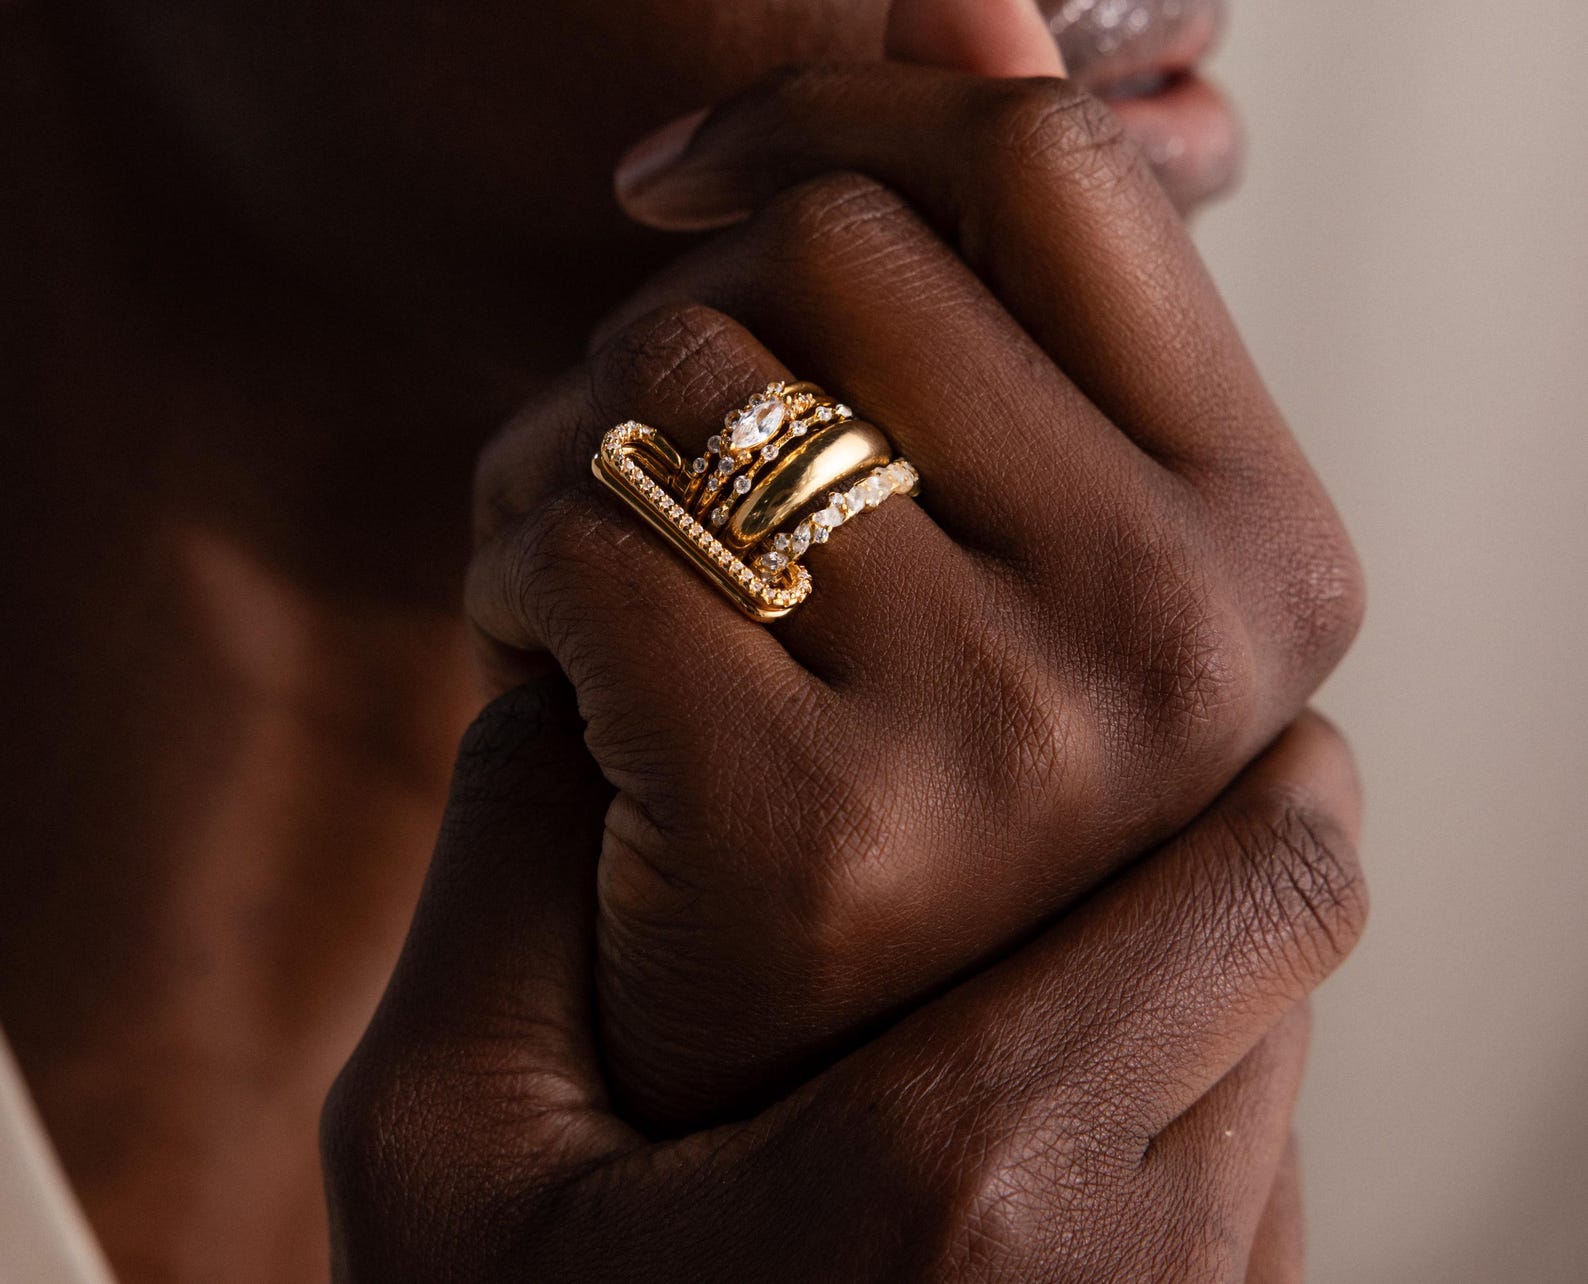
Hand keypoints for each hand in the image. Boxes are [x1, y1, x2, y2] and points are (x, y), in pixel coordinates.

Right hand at [323, 691, 1364, 1282]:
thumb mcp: (440, 1145)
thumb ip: (503, 880)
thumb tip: (563, 688)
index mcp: (961, 1174)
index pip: (1265, 877)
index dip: (1254, 750)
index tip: (1190, 693)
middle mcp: (1132, 1268)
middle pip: (1294, 949)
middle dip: (1219, 834)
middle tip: (1097, 777)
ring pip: (1284, 1058)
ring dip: (1198, 960)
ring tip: (1043, 927)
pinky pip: (1252, 1185)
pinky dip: (1185, 1089)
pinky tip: (1027, 1094)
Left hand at [466, 0, 1365, 1135]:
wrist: (814, 1052)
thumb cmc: (909, 743)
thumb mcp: (1010, 500)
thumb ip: (1006, 252)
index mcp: (1263, 528)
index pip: (1041, 160)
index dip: (833, 105)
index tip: (681, 175)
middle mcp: (1188, 625)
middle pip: (833, 238)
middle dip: (681, 303)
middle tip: (637, 432)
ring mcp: (1021, 737)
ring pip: (682, 370)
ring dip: (576, 429)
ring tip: (589, 537)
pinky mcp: (820, 834)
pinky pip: (591, 534)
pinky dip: (515, 555)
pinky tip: (536, 646)